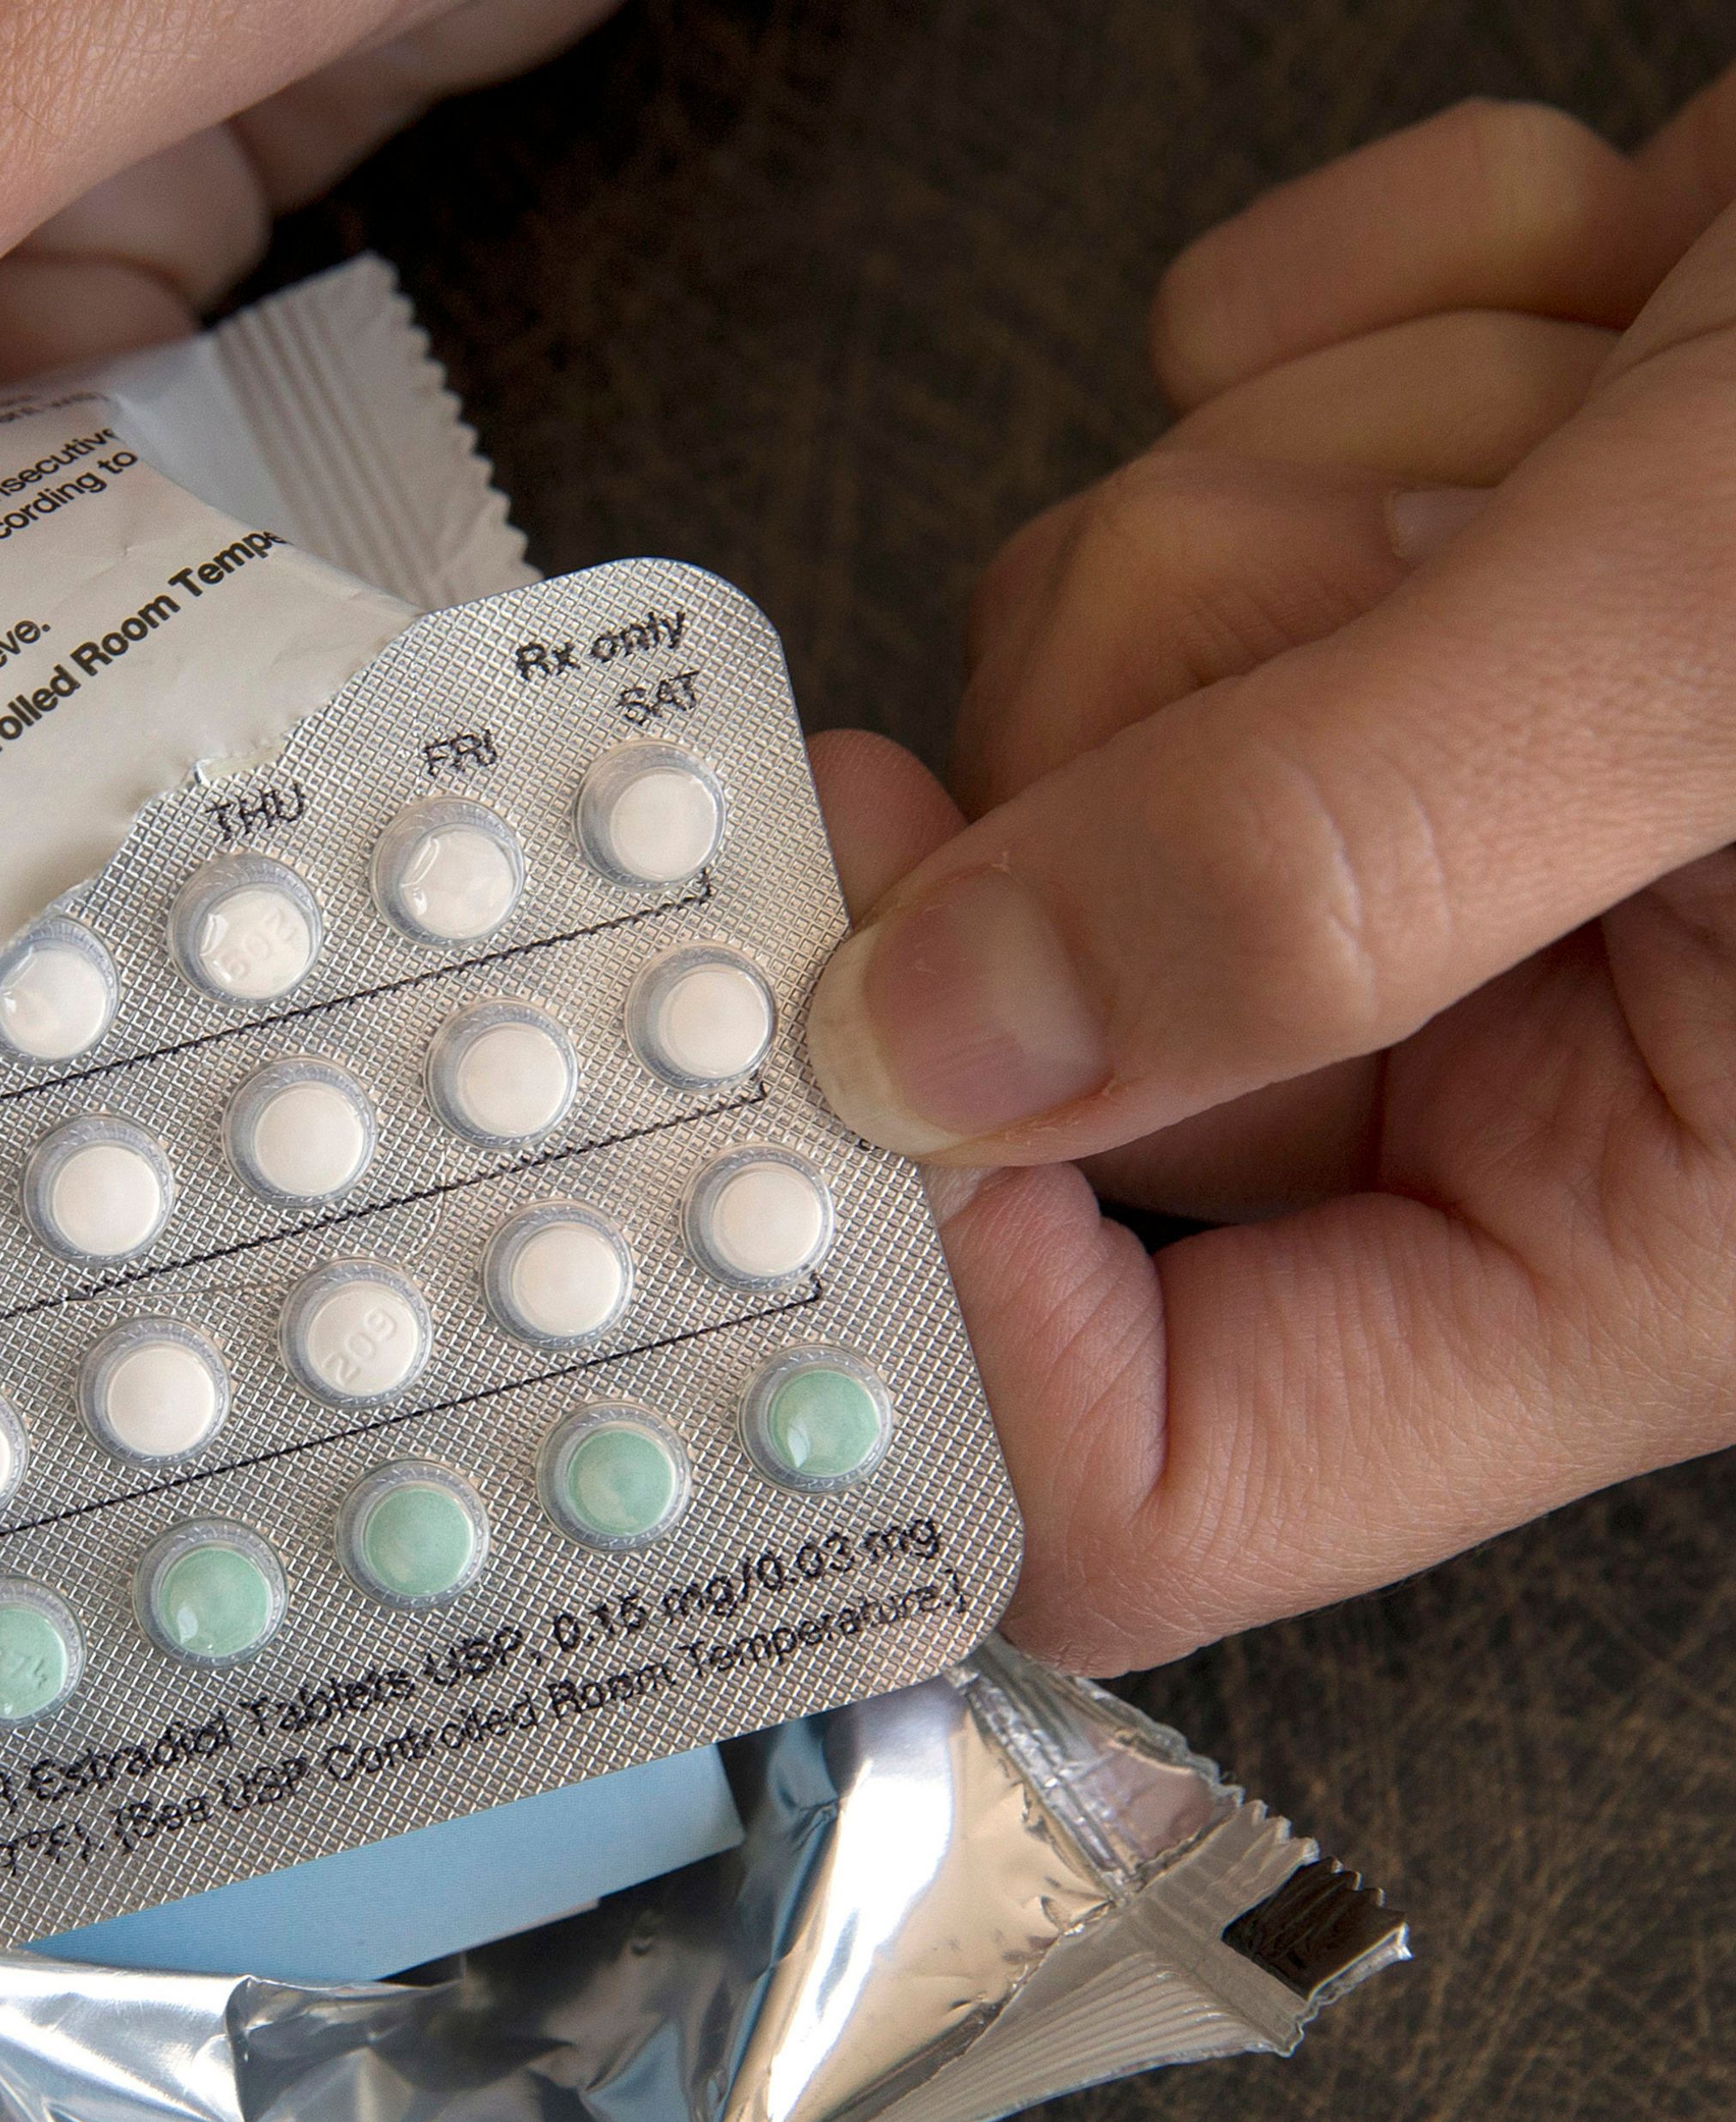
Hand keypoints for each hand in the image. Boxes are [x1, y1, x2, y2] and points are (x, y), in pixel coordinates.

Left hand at [801, 81, 1735, 1673]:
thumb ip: (1319, 873)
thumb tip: (929, 1048)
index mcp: (1623, 1224)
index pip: (1153, 1475)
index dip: (942, 1309)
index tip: (832, 1037)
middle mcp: (1513, 1052)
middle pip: (1050, 1011)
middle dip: (1188, 714)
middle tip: (1441, 565)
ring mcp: (1436, 814)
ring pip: (1079, 690)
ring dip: (1308, 479)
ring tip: (1623, 416)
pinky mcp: (1403, 581)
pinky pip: (1176, 442)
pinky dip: (1367, 317)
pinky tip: (1611, 312)